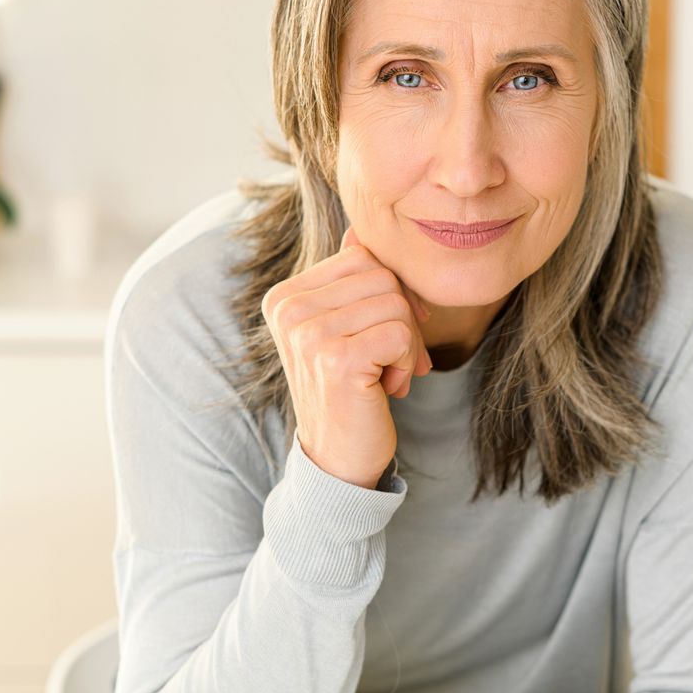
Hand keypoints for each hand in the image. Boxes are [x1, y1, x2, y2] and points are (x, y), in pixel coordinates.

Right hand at [261, 224, 432, 488]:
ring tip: (384, 376)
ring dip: (407, 345)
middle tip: (393, 360)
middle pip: (383, 277)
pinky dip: (407, 363)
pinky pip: (402, 333)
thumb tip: (359, 234)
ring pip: (397, 304)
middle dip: (404, 319)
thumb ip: (350, 283)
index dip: (392, 293)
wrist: (338, 459)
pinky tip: (388, 388)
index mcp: (284, 296)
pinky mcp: (336, 360)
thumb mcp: (346, 329)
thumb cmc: (350, 390)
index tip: (389, 334)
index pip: (363, 258)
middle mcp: (289, 310)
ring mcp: (308, 334)